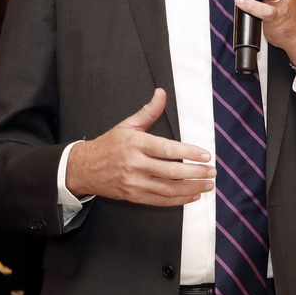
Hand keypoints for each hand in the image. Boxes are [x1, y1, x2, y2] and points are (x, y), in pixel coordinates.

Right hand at [65, 88, 214, 205]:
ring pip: (168, 189)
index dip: (189, 153)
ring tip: (207, 185)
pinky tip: (192, 195)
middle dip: (195, 173)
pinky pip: (159, 201)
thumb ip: (148, 111)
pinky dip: (178, 200)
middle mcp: (135, 164)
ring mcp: (134, 183)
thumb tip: (161, 93)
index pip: (167, 149)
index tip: (205, 155)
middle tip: (212, 172)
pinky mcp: (133, 196)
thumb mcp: (127, 125)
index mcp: (135, 144)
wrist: (84, 168)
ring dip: (191, 188)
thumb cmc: (109, 145)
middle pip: (170, 171)